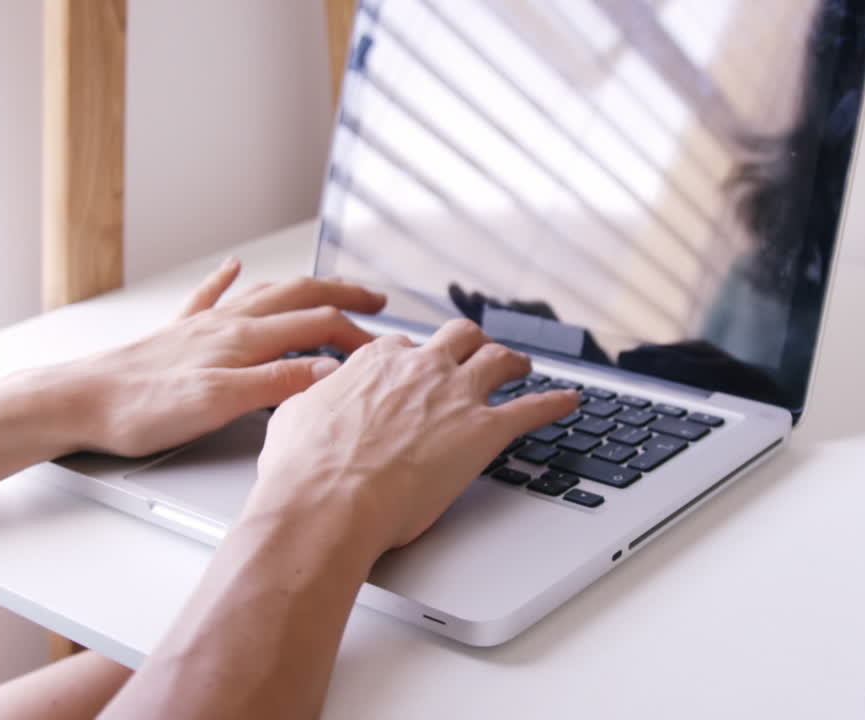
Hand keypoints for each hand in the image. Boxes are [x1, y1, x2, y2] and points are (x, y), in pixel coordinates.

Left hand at [61, 258, 386, 456]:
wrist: (79, 402)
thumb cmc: (142, 407)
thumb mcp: (219, 403)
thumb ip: (278, 383)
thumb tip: (332, 370)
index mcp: (244, 339)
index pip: (319, 326)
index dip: (358, 337)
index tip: (383, 353)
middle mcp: (228, 323)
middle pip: (300, 296)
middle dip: (343, 295)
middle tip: (376, 301)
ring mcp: (203, 325)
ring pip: (266, 292)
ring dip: (304, 286)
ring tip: (329, 287)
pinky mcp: (179, 334)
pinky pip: (211, 295)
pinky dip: (229, 278)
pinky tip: (234, 266)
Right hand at [251, 318, 579, 554]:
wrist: (327, 503)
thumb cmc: (303, 469)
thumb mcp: (294, 414)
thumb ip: (314, 395)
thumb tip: (316, 390)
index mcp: (377, 362)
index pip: (403, 348)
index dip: (411, 361)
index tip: (414, 372)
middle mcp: (421, 368)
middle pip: (457, 338)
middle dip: (469, 343)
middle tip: (477, 354)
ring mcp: (455, 396)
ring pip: (498, 360)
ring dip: (513, 360)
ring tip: (522, 365)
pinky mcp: (483, 432)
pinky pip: (531, 409)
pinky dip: (555, 403)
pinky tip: (570, 402)